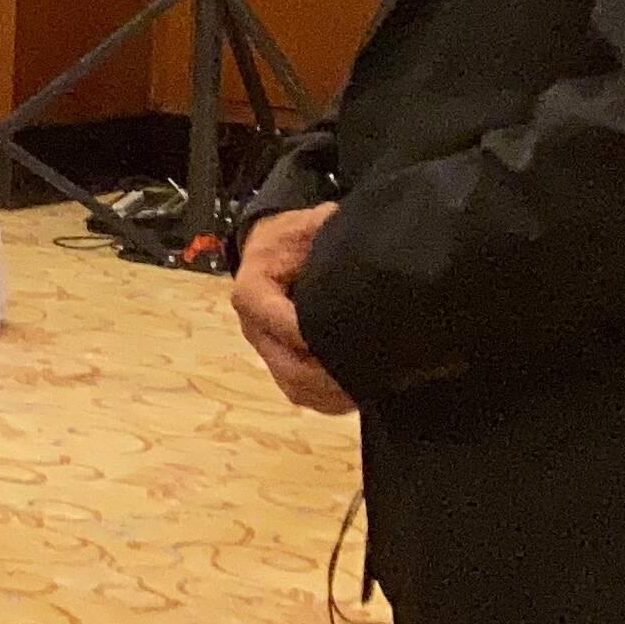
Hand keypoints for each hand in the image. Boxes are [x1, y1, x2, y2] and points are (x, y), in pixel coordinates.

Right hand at [231, 202, 355, 416]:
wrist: (274, 250)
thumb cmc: (291, 238)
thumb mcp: (309, 224)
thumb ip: (328, 229)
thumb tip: (363, 242)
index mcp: (252, 290)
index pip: (280, 321)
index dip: (314, 332)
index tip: (356, 333)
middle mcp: (254, 328)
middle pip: (288, 366)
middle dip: (329, 372)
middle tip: (372, 371)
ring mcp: (266, 352)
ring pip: (295, 386)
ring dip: (332, 391)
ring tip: (372, 385)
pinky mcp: (280, 367)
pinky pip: (302, 394)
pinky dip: (331, 399)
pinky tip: (360, 391)